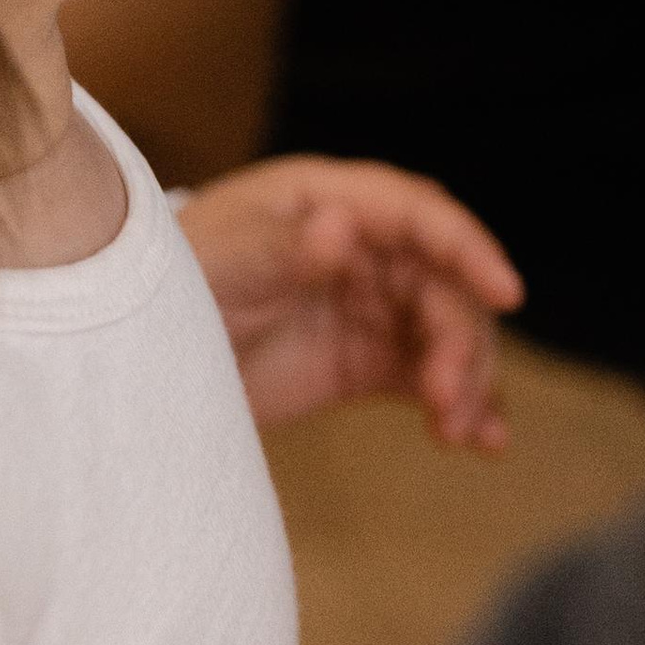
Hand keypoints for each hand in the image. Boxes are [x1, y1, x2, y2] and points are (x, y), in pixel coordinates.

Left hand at [181, 154, 520, 437]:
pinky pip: (427, 378)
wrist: (136, 361)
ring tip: (459, 433)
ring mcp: (369, 306)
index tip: (508, 292)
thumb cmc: (168, 287)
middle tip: (450, 401)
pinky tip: (481, 444)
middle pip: (443, 284)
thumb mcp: (218, 265)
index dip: (468, 248)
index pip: (418, 215)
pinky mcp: (366, 362)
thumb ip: (282, 248)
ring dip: (466, 380)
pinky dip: (459, 406)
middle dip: (461, 340)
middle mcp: (364, 247)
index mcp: (331, 201)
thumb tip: (345, 226)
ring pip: (446, 334)